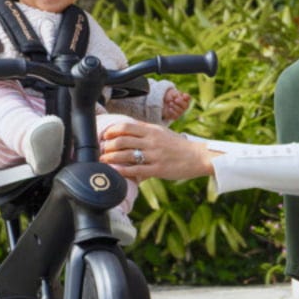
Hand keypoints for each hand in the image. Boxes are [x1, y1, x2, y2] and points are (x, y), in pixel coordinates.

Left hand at [100, 120, 216, 181]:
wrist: (197, 156)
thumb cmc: (178, 145)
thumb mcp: (162, 132)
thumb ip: (145, 130)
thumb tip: (127, 129)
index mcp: (152, 130)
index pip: (126, 126)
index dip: (111, 131)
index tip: (104, 135)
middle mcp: (152, 141)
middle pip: (122, 140)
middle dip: (107, 145)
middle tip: (101, 150)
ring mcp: (154, 155)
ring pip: (126, 155)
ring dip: (111, 158)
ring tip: (103, 160)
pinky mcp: (158, 169)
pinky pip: (136, 170)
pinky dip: (122, 171)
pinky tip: (115, 171)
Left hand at [161, 87, 191, 121]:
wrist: (163, 104)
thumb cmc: (169, 97)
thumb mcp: (171, 93)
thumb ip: (175, 94)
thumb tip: (176, 96)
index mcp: (184, 99)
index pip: (188, 97)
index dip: (186, 96)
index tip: (183, 95)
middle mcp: (184, 106)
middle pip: (186, 105)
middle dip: (181, 102)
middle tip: (175, 100)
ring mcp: (181, 112)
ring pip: (180, 111)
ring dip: (175, 106)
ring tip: (170, 103)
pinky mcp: (176, 116)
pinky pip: (176, 115)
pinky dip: (172, 111)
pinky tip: (169, 108)